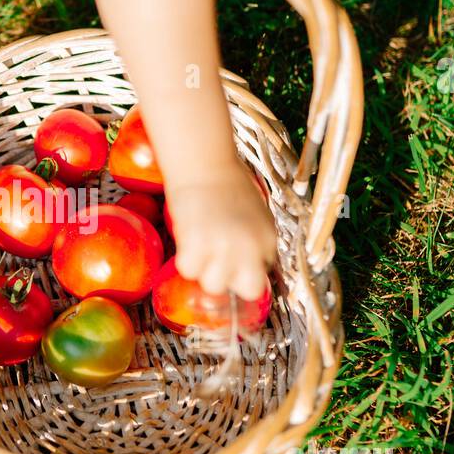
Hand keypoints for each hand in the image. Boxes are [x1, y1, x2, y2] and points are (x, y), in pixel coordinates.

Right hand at [164, 161, 276, 300]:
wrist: (204, 163)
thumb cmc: (227, 182)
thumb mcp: (257, 215)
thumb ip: (256, 242)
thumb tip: (248, 265)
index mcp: (268, 239)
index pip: (262, 277)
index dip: (245, 273)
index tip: (233, 265)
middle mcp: (250, 247)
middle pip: (247, 290)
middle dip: (231, 280)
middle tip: (217, 260)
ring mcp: (224, 248)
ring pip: (214, 285)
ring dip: (204, 270)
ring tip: (200, 246)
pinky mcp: (197, 245)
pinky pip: (189, 270)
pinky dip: (184, 259)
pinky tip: (188, 239)